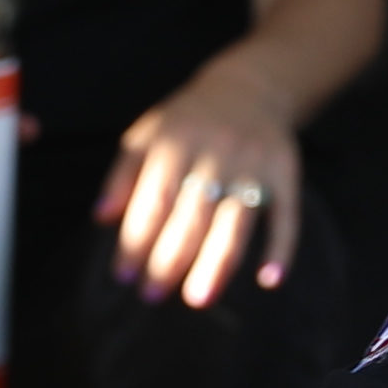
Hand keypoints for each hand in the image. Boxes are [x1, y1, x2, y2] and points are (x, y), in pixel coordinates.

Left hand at [96, 71, 302, 306]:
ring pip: (235, 220)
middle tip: (152, 295)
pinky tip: (269, 279)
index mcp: (174, 142)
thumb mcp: (147, 134)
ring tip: (199, 299)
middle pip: (191, 216)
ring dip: (217, 262)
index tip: (124, 276)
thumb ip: (122, 174)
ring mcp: (253, 163)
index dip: (136, 240)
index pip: (153, 200)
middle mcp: (215, 151)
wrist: (249, 88)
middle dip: (169, 260)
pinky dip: (281, 247)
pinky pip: (286, 214)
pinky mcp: (285, 172)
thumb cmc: (187, 121)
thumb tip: (101, 218)